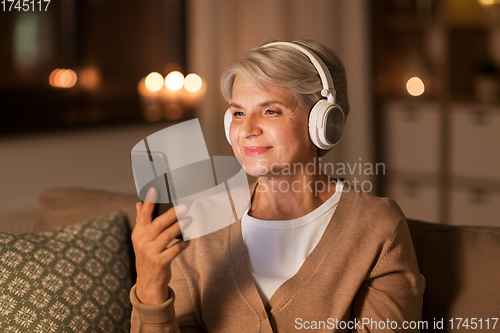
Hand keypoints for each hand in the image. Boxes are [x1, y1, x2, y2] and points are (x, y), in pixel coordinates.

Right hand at [131, 187, 189, 304]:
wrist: (148, 282)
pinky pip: (175, 250)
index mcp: (138, 233)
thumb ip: (141, 221)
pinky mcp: (160, 262)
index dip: (149, 202)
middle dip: (171, 215)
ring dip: (180, 227)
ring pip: (167, 236)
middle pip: (158, 224)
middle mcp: (143, 242)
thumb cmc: (147, 256)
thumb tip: (139, 203)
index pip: (144, 215)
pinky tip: (189, 239)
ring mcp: (151, 252)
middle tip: (183, 207)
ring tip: (189, 219)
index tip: (155, 189)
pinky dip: (183, 243)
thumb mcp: (141, 239)